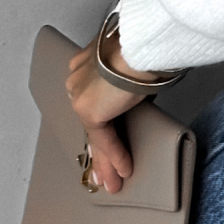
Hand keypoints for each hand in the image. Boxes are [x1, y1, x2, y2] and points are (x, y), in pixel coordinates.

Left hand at [64, 32, 166, 193]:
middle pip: (90, 119)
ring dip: (105, 161)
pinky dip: (115, 156)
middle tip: (103, 171)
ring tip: (112, 181)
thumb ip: (130, 78)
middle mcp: (77, 78)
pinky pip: (103, 140)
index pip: (93, 96)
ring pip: (94, 133)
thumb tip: (140, 91)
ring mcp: (79, 95)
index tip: (106, 130)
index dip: (102, 117)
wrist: (140, 42)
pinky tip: (123, 170)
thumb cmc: (145, 43)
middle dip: (99, 148)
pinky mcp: (89, 111)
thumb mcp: (135, 60)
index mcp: (86, 61)